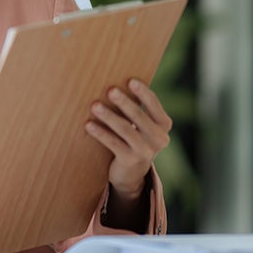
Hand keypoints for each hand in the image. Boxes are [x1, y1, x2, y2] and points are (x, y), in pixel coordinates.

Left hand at [84, 78, 171, 199]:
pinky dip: (100, 133)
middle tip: (110, 90)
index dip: (142, 92)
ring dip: (109, 116)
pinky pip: (113, 143)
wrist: (131, 172)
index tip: (130, 80)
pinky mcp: (131, 160)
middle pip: (139, 116)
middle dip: (124, 102)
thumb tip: (113, 82)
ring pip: (125, 130)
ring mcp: (146, 151)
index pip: (153, 104)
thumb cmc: (132, 137)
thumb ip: (135, 108)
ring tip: (94, 105)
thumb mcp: (140, 124)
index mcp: (163, 124)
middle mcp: (159, 138)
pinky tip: (88, 124)